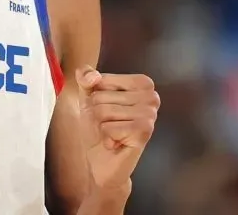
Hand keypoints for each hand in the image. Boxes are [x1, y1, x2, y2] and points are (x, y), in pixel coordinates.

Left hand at [76, 66, 159, 190]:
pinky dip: (106, 138)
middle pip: (102, 96)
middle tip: (108, 125)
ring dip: (101, 126)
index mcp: (142, 83)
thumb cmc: (99, 128)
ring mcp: (150, 114)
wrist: (102, 161)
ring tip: (112, 134)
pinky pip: (109, 127)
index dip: (96, 95)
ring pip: (104, 111)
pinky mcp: (144, 131)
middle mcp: (151, 96)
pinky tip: (115, 143)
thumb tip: (91, 75)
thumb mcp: (88, 97)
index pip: (103, 78)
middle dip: (97, 113)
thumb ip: (86, 78)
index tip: (106, 108)